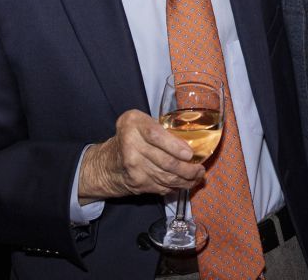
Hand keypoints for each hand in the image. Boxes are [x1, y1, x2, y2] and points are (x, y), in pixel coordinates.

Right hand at [77, 110, 205, 202]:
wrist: (107, 164)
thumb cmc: (130, 137)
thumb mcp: (139, 121)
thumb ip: (159, 125)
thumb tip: (191, 137)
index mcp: (132, 125)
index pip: (155, 136)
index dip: (175, 146)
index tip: (190, 154)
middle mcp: (131, 146)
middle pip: (166, 161)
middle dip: (188, 168)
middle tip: (200, 168)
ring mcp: (134, 168)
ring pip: (167, 177)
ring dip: (187, 179)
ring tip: (198, 176)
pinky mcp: (138, 184)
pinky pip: (163, 187)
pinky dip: (177, 186)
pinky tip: (186, 183)